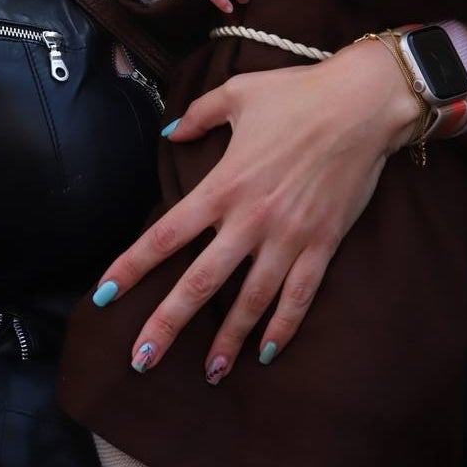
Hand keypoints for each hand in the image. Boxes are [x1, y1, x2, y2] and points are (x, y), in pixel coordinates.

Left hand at [92, 37, 419, 378]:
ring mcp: (288, 237)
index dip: (132, 266)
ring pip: (250, 301)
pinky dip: (283, 327)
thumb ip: (198, 115)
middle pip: (200, 282)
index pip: (166, 234)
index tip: (104, 294)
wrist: (362, 105)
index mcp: (223, 184)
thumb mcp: (238, 93)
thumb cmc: (298, 94)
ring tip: (209, 372)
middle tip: (141, 359)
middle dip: (167, 324)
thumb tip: (170, 131)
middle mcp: (250, 219)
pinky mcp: (322, 244)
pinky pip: (299, 296)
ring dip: (228, 340)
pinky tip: (267, 353)